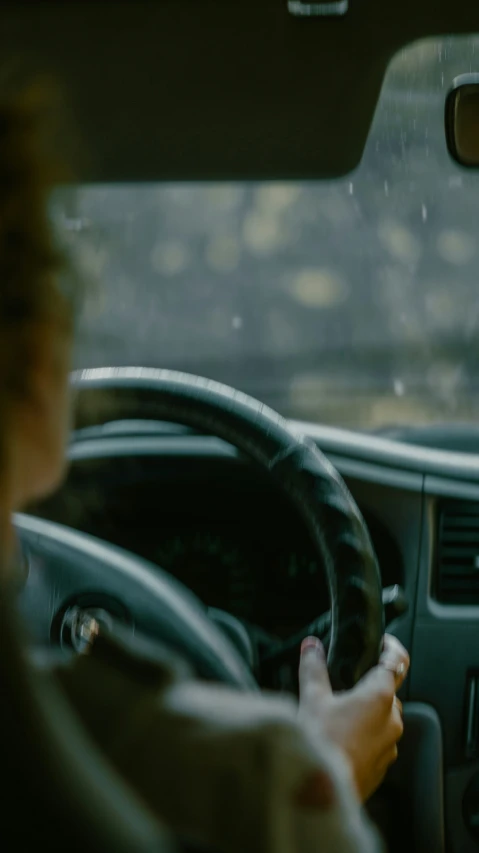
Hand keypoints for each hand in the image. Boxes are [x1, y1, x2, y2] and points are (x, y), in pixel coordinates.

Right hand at [298, 634, 408, 802]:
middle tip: (349, 682)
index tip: (385, 642)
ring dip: (369, 712)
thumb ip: (313, 667)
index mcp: (379, 696)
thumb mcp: (312, 697)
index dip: (392, 648)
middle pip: (389, 692)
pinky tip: (343, 738)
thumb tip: (311, 645)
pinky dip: (367, 735)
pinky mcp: (383, 766)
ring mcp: (390, 745)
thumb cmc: (320, 741)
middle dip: (372, 686)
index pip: (396, 662)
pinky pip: (380, 742)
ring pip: (385, 719)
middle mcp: (391, 720)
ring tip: (342, 714)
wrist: (321, 790)